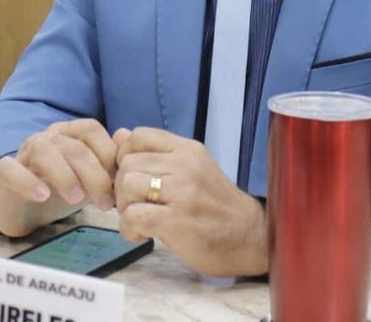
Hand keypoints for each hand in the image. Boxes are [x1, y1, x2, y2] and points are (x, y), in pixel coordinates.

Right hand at [0, 118, 118, 237]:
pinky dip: (28, 182)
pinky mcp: (4, 173)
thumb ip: (110, 161)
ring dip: (64, 175)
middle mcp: (47, 138)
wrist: (24, 210)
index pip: (90, 129)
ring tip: (76, 200)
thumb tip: (126, 138)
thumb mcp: (90, 178)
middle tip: (105, 203)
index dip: (108, 153)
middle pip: (73, 146)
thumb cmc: (61, 189)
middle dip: (94, 175)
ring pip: (44, 152)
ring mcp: (24, 153)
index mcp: (69, 133)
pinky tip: (43, 195)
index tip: (119, 182)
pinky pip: (12, 170)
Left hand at [112, 127, 267, 277]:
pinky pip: (133, 216)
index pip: (139, 136)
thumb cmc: (217, 206)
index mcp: (188, 150)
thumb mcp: (191, 170)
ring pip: (127, 186)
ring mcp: (183, 192)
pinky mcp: (178, 220)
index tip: (134, 178)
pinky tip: (142, 234)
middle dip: (121, 188)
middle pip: (128, 163)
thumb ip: (156, 154)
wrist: (250, 236)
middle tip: (135, 206)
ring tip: (140, 220)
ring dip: (124, 208)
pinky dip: (129, 228)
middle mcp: (185, 165)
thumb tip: (119, 134)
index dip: (124, 156)